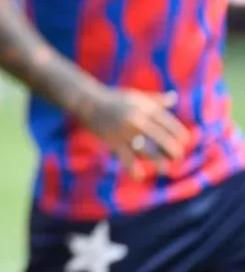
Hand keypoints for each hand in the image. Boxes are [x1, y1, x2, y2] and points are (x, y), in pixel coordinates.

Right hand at [75, 87, 190, 179]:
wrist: (87, 101)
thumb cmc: (114, 99)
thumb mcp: (136, 96)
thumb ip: (156, 99)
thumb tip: (174, 97)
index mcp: (145, 108)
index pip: (170, 123)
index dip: (181, 135)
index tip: (184, 142)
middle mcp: (137, 119)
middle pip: (162, 138)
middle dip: (173, 151)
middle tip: (177, 157)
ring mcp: (125, 132)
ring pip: (147, 151)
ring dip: (158, 162)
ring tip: (163, 169)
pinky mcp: (114, 141)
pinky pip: (126, 158)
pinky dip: (132, 169)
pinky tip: (139, 176)